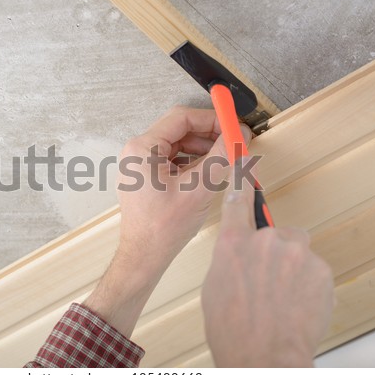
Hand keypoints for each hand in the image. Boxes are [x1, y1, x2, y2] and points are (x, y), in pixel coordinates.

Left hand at [115, 106, 249, 275]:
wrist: (144, 256)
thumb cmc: (162, 228)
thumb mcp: (199, 188)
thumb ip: (221, 157)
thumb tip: (238, 136)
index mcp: (142, 149)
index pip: (182, 118)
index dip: (212, 118)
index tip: (233, 124)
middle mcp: (137, 153)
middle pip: (179, 130)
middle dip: (209, 134)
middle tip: (234, 141)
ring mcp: (140, 165)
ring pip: (178, 145)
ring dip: (203, 149)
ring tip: (225, 159)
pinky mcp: (146, 177)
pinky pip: (172, 160)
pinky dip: (192, 162)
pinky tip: (209, 172)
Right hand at [201, 159, 333, 366]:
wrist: (264, 356)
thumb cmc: (233, 329)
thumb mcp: (214, 287)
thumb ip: (229, 259)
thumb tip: (240, 254)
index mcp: (233, 243)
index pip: (237, 201)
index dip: (241, 179)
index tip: (243, 161)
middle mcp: (265, 241)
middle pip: (275, 232)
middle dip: (274, 252)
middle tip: (267, 281)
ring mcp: (295, 253)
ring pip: (297, 251)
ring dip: (292, 267)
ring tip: (282, 297)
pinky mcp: (320, 269)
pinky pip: (314, 270)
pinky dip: (308, 284)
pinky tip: (296, 304)